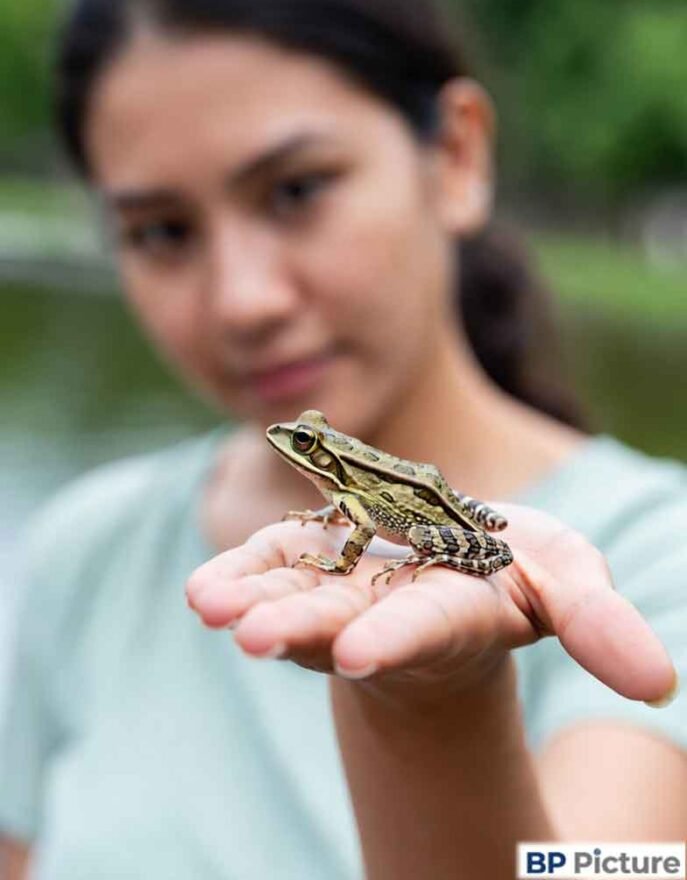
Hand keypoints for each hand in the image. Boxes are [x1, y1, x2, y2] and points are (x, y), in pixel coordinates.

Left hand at [185, 504, 676, 704]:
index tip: (362, 653)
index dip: (398, 638)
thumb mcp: (562, 581)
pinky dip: (238, 572)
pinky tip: (205, 588)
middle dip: (302, 629)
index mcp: (451, 617)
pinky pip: (268, 566)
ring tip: (211, 606)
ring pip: (291, 597)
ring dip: (250, 603)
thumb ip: (596, 622)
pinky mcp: (303, 555)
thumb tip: (657, 683)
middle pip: (341, 623)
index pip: (426, 631)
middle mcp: (385, 612)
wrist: (448, 558)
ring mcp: (337, 585)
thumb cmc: (510, 572)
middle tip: (254, 638)